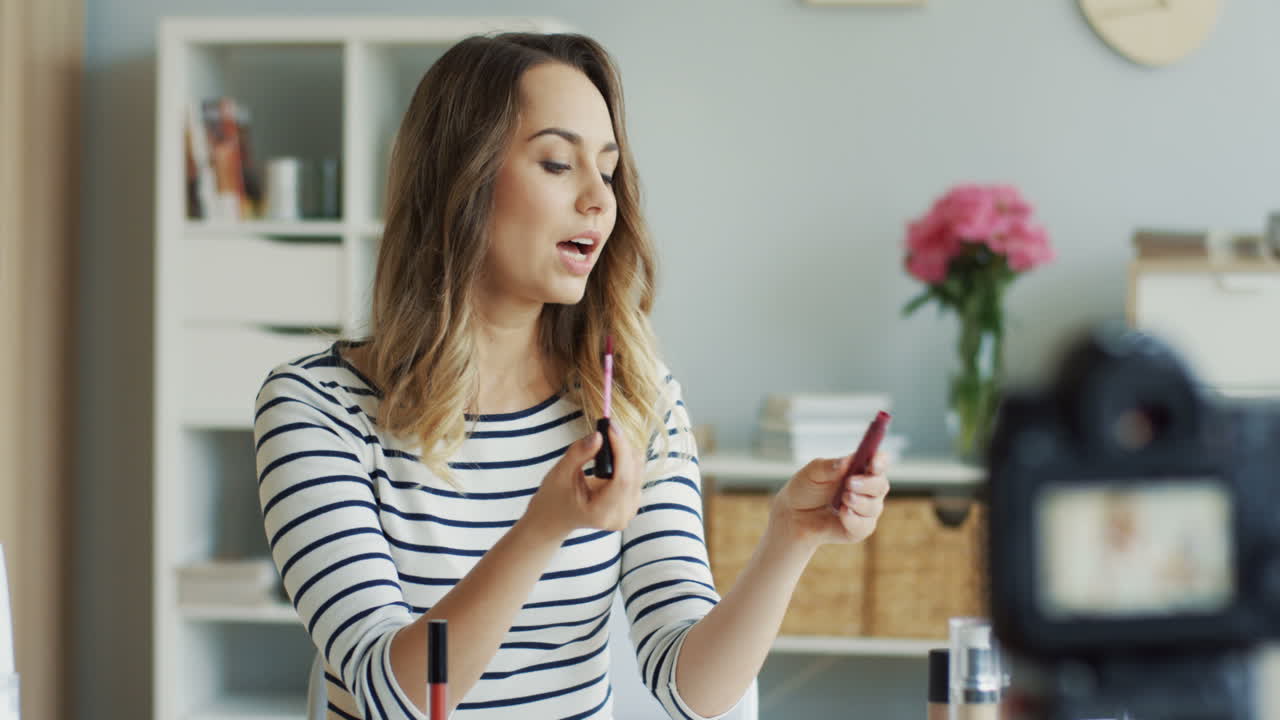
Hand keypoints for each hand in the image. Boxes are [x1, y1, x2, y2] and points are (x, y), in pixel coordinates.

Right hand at [523, 423, 644, 540]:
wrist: (555, 517)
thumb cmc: (554, 498)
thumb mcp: (560, 474)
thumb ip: (579, 454)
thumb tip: (599, 436)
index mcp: (601, 514)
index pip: (622, 480)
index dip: (621, 450)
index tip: (611, 427)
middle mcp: (620, 515)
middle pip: (633, 474)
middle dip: (623, 446)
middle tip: (608, 427)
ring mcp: (629, 510)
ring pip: (638, 471)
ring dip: (625, 451)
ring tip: (607, 438)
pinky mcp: (632, 502)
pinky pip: (636, 473)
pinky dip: (626, 458)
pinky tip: (613, 452)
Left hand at [770, 452, 889, 549]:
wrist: (794, 516)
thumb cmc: (805, 489)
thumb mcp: (811, 473)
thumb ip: (828, 466)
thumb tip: (846, 461)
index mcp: (859, 469)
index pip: (879, 462)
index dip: (880, 461)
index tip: (873, 463)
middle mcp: (867, 489)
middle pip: (881, 485)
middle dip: (868, 484)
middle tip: (850, 483)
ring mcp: (865, 510)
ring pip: (874, 506)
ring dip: (859, 502)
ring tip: (842, 499)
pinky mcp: (860, 529)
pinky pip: (865, 526)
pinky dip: (853, 520)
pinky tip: (842, 514)